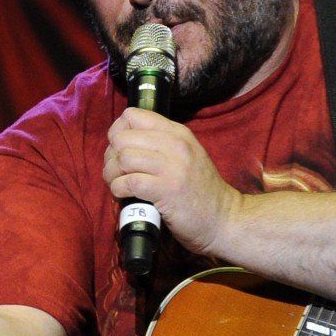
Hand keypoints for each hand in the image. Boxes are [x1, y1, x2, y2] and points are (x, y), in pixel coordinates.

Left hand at [104, 108, 241, 255]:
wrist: (225, 219)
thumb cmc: (199, 191)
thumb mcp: (185, 156)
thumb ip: (158, 144)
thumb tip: (120, 142)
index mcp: (177, 133)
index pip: (132, 115)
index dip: (118, 132)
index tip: (120, 150)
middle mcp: (175, 145)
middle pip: (122, 137)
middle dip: (110, 156)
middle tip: (116, 172)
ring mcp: (172, 167)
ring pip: (122, 158)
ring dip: (111, 174)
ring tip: (118, 184)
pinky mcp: (166, 190)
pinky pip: (128, 181)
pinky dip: (118, 189)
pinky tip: (124, 195)